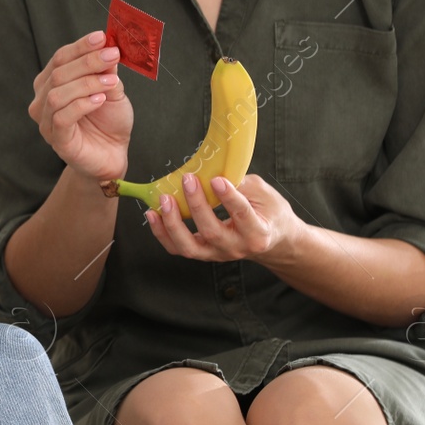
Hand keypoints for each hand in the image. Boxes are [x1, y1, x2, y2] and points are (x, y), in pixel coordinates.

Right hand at [27, 30, 131, 182]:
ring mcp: (46, 121)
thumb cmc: (108, 121)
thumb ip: (106, 70)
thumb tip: (108, 46)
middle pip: (58, 73)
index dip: (81, 46)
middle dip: (87, 61)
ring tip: (111, 82)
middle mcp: (43, 100)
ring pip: (57, 93)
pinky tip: (100, 100)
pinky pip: (62, 117)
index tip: (102, 37)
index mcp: (52, 83)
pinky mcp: (56, 139)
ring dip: (87, 83)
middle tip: (112, 55)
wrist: (112, 154)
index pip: (61, 58)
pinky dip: (82, 104)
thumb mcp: (111, 89)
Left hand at [144, 172, 304, 263]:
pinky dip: (162, 233)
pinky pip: (177, 248)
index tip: (217, 180)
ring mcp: (217, 254)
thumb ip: (241, 184)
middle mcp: (236, 248)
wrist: (271, 240)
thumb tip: (214, 171)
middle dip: (197, 204)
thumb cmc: (270, 213)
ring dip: (173, 223)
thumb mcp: (265, 194)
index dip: (229, 198)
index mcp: (258, 233)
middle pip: (212, 232)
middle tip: (188, 180)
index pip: (242, 215)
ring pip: (190, 247)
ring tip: (164, 199)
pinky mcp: (203, 254)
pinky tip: (153, 214)